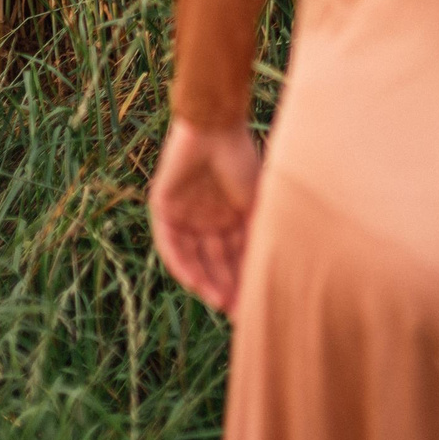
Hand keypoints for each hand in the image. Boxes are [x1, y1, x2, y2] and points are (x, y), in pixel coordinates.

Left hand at [150, 118, 261, 313]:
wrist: (214, 127)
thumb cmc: (241, 158)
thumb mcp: (257, 202)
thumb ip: (260, 232)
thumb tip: (275, 269)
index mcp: (230, 217)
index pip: (235, 257)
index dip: (244, 281)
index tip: (254, 306)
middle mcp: (206, 220)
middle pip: (215, 262)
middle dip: (226, 287)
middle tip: (237, 312)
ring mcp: (184, 216)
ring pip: (193, 258)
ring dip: (205, 281)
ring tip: (218, 302)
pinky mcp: (162, 210)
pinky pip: (170, 244)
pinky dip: (181, 264)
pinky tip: (194, 282)